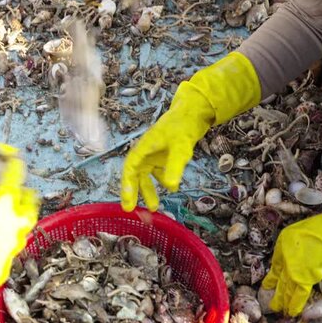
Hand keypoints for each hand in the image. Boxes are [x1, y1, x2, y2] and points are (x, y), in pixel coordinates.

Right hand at [0, 157, 38, 322]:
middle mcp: (13, 228)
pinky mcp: (5, 266)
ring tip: (2, 212)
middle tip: (12, 188)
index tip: (14, 158)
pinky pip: (11, 247)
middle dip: (22, 193)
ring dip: (15, 216)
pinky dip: (4, 239)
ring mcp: (12, 250)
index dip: (13, 166)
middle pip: (29, 202)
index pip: (12, 179)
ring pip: (24, 226)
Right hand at [120, 52, 260, 211]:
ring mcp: (154, 154)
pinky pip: (157, 172)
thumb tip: (171, 187)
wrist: (194, 113)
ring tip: (154, 206)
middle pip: (135, 174)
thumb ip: (174, 166)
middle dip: (133, 191)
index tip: (127, 201)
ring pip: (146, 175)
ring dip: (148, 190)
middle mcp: (146, 152)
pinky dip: (160, 182)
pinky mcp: (163, 156)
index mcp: (144, 147)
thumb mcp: (180, 147)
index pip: (130, 167)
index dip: (127, 185)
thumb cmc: (183, 126)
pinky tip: (170, 188)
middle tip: (130, 209)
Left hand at [263, 197, 321, 315]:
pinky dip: (295, 304)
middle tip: (272, 301)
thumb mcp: (303, 231)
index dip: (274, 273)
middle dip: (276, 290)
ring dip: (283, 300)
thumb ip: (298, 245)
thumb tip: (302, 256)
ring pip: (286, 287)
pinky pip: (298, 294)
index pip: (276, 261)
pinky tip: (291, 312)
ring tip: (277, 309)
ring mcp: (293, 267)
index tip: (271, 280)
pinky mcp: (305, 278)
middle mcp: (285, 256)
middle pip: (279, 276)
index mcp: (283, 242)